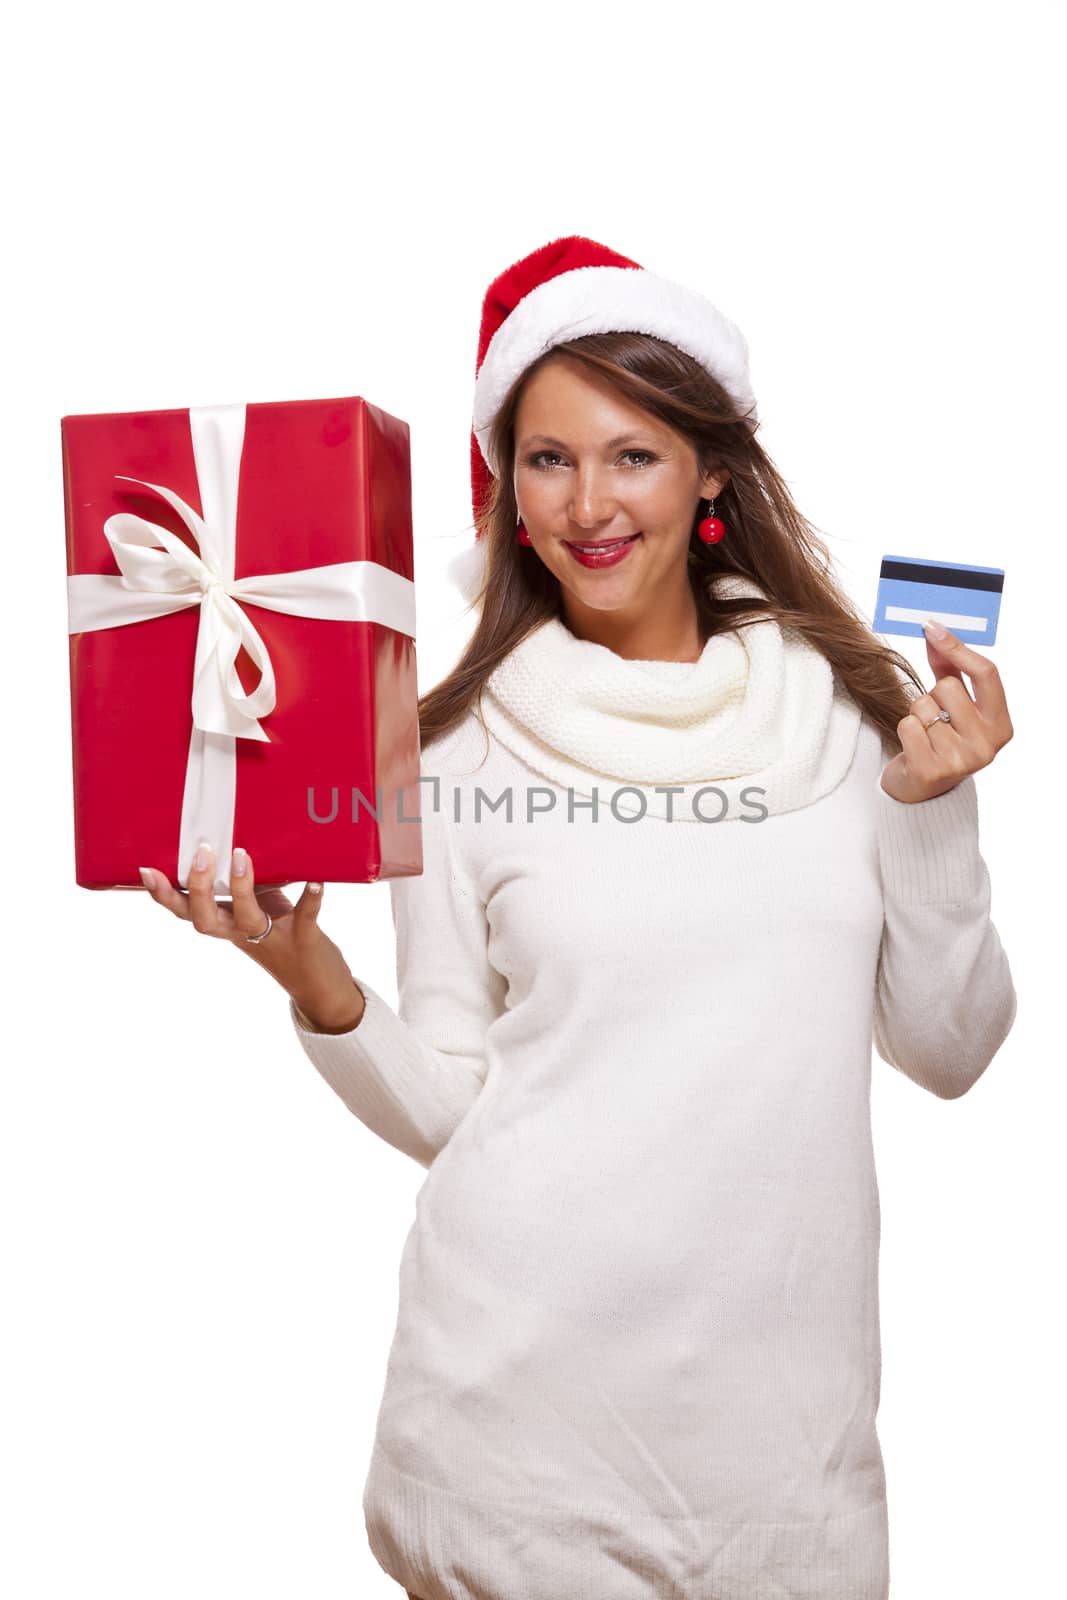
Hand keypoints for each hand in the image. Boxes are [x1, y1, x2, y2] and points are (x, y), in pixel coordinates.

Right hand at [138, 844, 365, 1028]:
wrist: (317, 985)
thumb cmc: (282, 937)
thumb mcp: (256, 911)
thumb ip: (243, 884)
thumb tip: (232, 838)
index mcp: (226, 924)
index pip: (186, 912)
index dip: (164, 896)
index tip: (146, 872)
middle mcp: (242, 933)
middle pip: (206, 919)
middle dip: (199, 888)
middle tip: (201, 854)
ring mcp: (271, 938)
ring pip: (248, 917)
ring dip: (242, 886)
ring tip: (241, 856)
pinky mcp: (303, 939)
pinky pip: (306, 917)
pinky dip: (311, 899)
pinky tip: (317, 881)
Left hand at [879, 621, 1013, 803]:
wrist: (920, 790)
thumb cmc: (940, 740)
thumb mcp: (953, 706)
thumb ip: (950, 670)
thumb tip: (936, 631)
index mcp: (1001, 725)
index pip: (987, 674)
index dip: (958, 647)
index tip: (933, 627)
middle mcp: (987, 744)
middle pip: (948, 687)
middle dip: (931, 694)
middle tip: (934, 716)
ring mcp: (962, 761)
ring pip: (923, 706)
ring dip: (916, 714)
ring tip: (924, 734)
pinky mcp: (932, 771)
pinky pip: (908, 725)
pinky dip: (904, 730)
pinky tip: (913, 746)